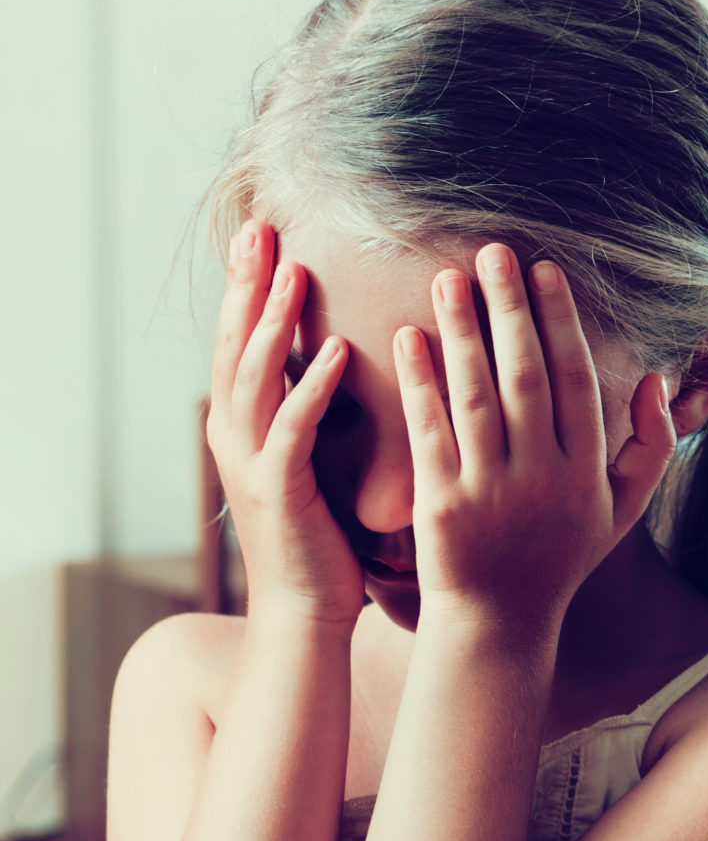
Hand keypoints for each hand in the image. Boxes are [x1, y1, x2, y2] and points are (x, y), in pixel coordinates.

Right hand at [205, 219, 363, 628]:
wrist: (308, 611)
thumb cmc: (322, 538)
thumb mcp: (314, 462)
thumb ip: (315, 412)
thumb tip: (339, 360)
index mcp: (244, 427)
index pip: (241, 341)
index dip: (247, 287)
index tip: (264, 232)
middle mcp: (235, 437)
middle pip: (234, 344)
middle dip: (246, 286)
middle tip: (260, 228)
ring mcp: (250, 462)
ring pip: (254, 378)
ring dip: (273, 324)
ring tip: (293, 273)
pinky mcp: (278, 491)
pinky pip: (293, 428)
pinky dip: (313, 387)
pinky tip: (339, 353)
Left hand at [392, 245, 674, 640]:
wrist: (499, 621)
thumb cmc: (561, 556)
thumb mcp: (622, 510)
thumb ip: (652, 448)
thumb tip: (656, 380)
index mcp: (588, 472)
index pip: (576, 380)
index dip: (560, 321)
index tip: (544, 270)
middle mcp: (545, 477)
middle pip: (527, 376)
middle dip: (510, 308)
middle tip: (493, 251)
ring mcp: (492, 491)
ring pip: (477, 396)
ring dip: (462, 331)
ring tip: (448, 278)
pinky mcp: (443, 506)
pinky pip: (430, 432)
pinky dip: (419, 382)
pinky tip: (409, 338)